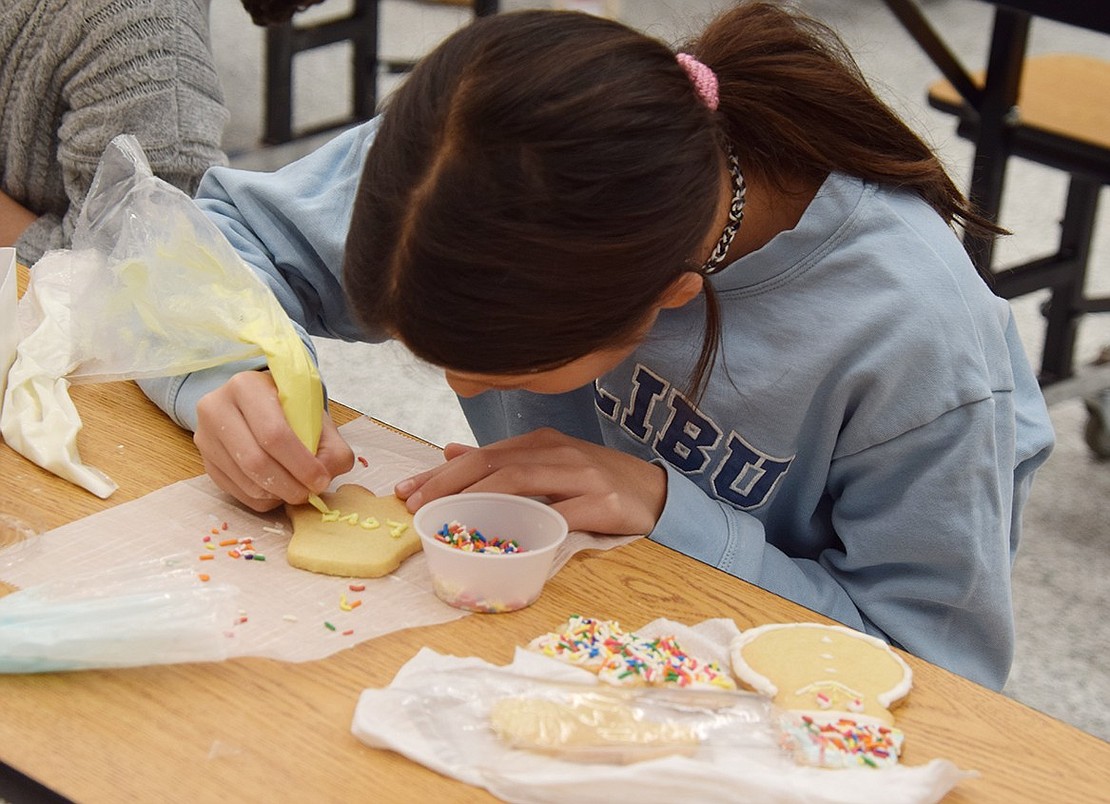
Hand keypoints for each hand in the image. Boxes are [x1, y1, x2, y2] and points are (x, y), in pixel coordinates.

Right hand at [193, 370, 353, 510]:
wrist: (257, 403)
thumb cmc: (289, 408)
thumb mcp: (315, 415)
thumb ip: (330, 446)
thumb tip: (323, 477)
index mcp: (246, 387)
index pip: (273, 434)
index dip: (301, 464)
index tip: (320, 480)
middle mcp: (217, 408)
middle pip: (255, 461)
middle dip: (289, 485)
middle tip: (310, 493)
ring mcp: (205, 436)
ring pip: (245, 481)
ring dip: (278, 494)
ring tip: (297, 489)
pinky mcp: (206, 461)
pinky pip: (237, 492)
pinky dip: (264, 499)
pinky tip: (278, 489)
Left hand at [394, 428, 665, 534]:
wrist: (660, 494)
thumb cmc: (599, 483)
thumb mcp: (550, 464)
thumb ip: (505, 461)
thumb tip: (450, 452)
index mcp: (542, 442)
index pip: (483, 453)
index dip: (441, 473)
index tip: (406, 491)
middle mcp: (559, 452)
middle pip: (494, 464)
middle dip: (448, 484)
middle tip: (415, 506)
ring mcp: (583, 476)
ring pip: (520, 482)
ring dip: (476, 500)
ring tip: (445, 519)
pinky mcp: (606, 503)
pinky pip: (561, 515)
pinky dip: (531, 527)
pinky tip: (506, 540)